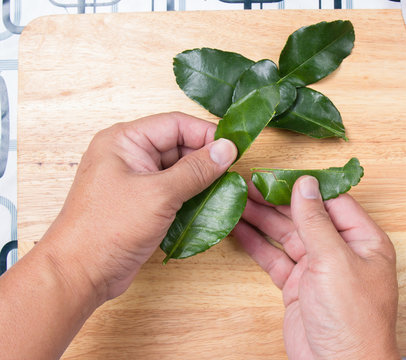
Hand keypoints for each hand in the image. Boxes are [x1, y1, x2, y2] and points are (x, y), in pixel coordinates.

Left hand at [41, 112, 236, 302]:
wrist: (80, 273)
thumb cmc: (110, 227)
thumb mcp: (159, 194)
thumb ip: (196, 170)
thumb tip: (226, 149)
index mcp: (125, 140)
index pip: (175, 125)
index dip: (206, 135)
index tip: (234, 150)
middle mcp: (129, 154)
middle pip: (178, 145)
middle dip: (205, 159)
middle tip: (231, 174)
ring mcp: (134, 179)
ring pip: (177, 169)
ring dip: (200, 180)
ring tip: (224, 190)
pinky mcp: (140, 202)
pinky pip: (172, 190)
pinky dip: (191, 196)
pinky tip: (209, 205)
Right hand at [233, 176, 399, 359]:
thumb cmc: (352, 319)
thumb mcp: (334, 260)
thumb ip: (316, 221)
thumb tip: (304, 184)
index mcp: (362, 239)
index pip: (331, 201)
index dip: (303, 186)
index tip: (276, 174)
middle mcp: (341, 251)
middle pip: (305, 216)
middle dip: (276, 201)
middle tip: (247, 186)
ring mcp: (318, 269)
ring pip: (287, 235)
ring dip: (262, 220)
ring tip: (237, 202)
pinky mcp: (298, 286)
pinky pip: (275, 258)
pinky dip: (257, 244)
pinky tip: (239, 230)